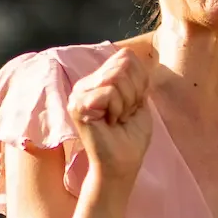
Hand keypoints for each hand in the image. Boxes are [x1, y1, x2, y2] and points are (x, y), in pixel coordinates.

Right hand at [67, 49, 152, 187]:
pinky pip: (109, 93)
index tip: (134, 104)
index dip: (140, 81)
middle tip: (125, 114)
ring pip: (117, 78)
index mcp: (99, 79)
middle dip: (134, 92)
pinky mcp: (77, 106)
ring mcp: (79, 93)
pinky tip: (110, 123)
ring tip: (117, 119)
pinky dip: (118, 109)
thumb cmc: (131, 135)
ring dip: (127, 103)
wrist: (123, 163)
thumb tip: (127, 54)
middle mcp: (86, 83)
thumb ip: (133, 75)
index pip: (126, 57)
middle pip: (123, 65)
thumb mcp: (138, 98)